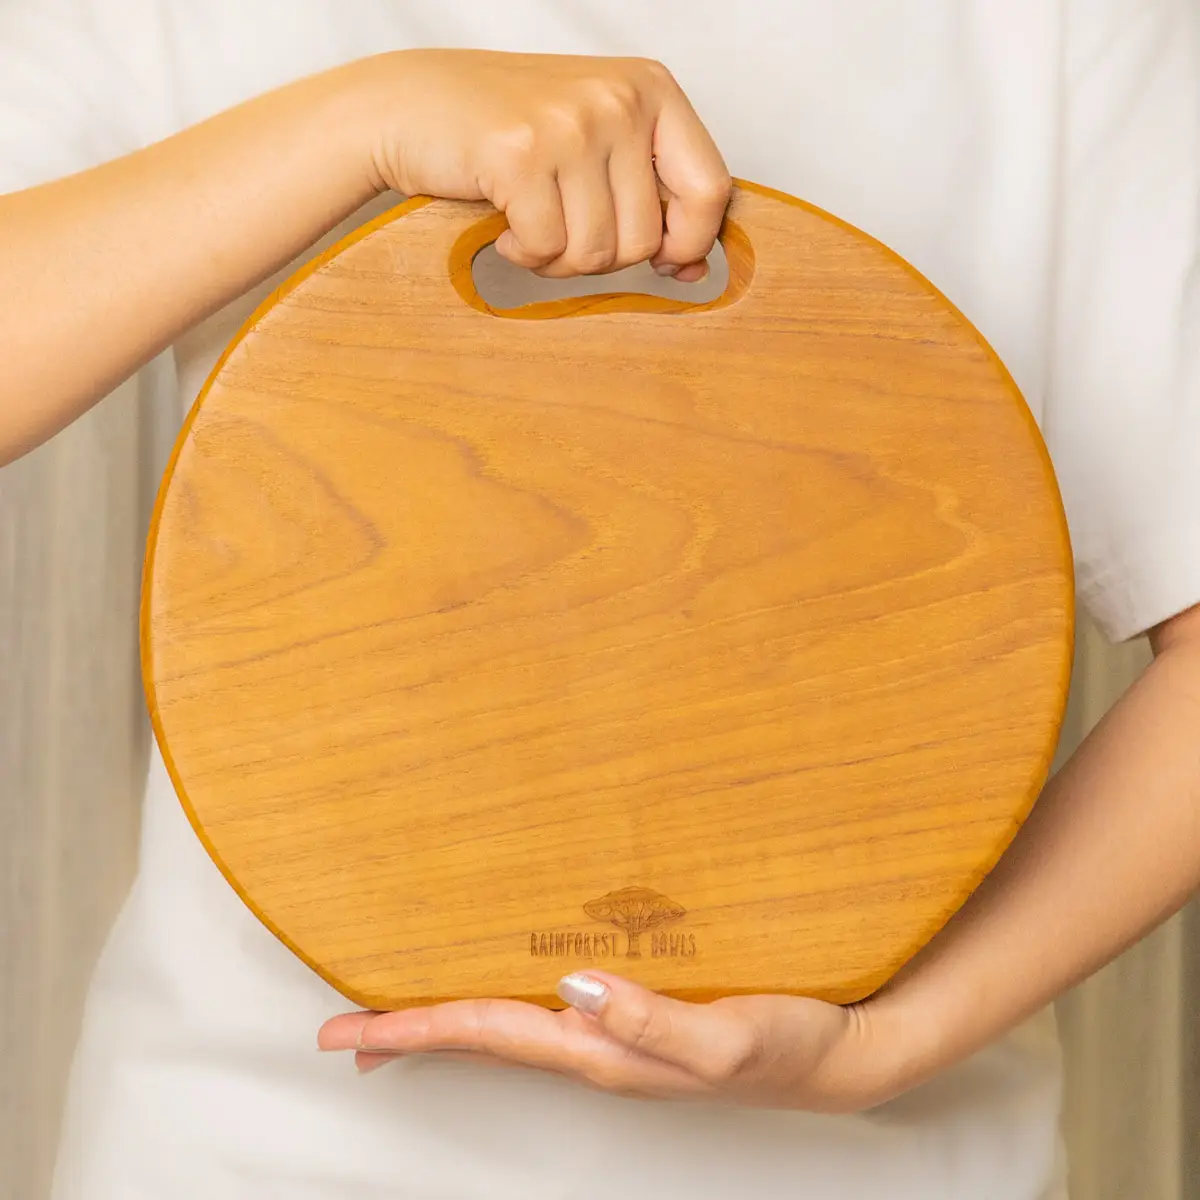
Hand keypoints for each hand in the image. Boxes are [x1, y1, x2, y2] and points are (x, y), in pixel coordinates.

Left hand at [318, 971, 901, 1112]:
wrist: (836, 1059)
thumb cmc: (787, 1046)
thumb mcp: (729, 1037)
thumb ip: (653, 1020)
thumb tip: (575, 986)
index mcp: (604, 1052)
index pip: (490, 1034)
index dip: (415, 1028)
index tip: (346, 1034)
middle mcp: (597, 1053)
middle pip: (481, 1043)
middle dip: (410, 1038)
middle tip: (343, 1036)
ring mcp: (615, 1044)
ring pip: (507, 1035)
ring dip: (447, 1030)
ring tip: (399, 1029)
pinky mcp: (636, 1027)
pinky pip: (545, 1021)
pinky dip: (499, 1016)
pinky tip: (501, 1003)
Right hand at [361, 50, 731, 279]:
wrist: (409, 106)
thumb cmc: (508, 133)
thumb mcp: (597, 145)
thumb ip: (652, 196)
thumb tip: (696, 271)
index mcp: (651, 89)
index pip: (710, 188)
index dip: (690, 242)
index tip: (665, 262)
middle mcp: (617, 99)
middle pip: (646, 238)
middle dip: (603, 258)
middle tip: (563, 231)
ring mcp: (569, 125)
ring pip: (596, 252)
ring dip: (558, 260)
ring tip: (531, 224)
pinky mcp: (521, 156)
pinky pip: (546, 249)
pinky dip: (523, 254)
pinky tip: (504, 226)